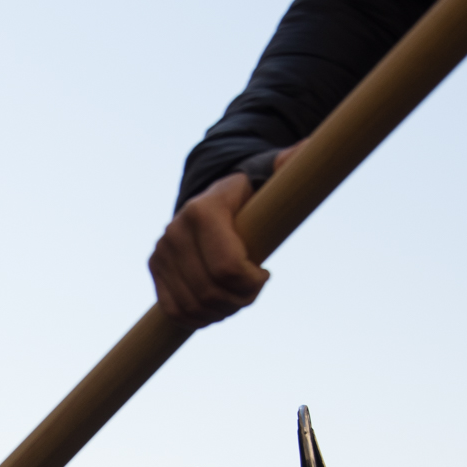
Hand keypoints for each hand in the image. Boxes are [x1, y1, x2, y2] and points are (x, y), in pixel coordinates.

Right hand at [148, 146, 298, 326]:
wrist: (209, 197)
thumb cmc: (249, 194)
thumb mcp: (271, 176)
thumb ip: (291, 164)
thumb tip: (310, 147)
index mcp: (203, 210)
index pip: (228, 268)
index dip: (252, 283)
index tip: (266, 273)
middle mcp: (175, 231)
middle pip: (211, 292)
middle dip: (239, 300)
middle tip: (253, 290)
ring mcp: (161, 251)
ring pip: (194, 306)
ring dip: (221, 311)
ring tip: (237, 298)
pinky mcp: (155, 267)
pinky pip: (174, 310)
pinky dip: (197, 318)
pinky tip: (216, 308)